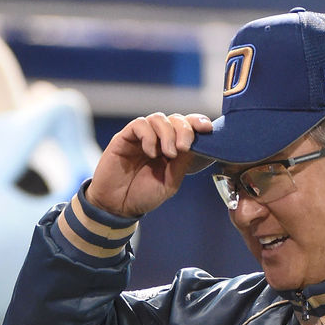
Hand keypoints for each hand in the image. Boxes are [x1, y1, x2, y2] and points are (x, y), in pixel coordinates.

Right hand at [85, 112, 212, 216]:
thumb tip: (195, 146)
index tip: (208, 129)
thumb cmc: (144, 195)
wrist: (117, 205)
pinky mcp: (125, 138)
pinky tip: (150, 152)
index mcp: (173, 149)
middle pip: (176, 119)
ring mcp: (142, 138)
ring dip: (168, 133)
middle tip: (183, 148)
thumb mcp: (170, 183)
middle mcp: (158, 140)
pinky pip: (140, 124)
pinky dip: (149, 136)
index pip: (188, 127)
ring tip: (168, 153)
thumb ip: (182, 164)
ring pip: (159, 118)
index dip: (198, 123)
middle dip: (184, 130)